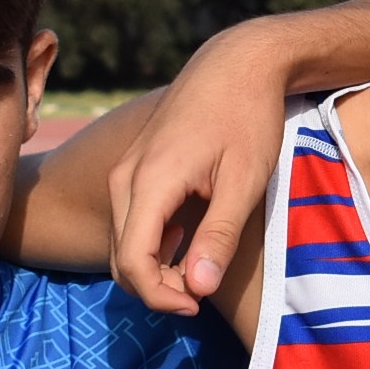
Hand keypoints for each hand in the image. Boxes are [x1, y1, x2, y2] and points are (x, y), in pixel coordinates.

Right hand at [107, 35, 285, 316]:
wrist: (236, 63)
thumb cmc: (248, 117)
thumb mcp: (244, 180)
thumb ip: (219, 235)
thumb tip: (197, 289)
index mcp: (149, 182)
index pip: (132, 264)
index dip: (161, 297)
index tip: (199, 306)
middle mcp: (124, 178)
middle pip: (121, 259)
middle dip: (157, 289)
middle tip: (203, 295)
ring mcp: (124, 170)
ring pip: (124, 242)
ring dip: (154, 269)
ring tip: (201, 270)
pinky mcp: (134, 167)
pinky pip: (131, 220)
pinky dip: (153, 245)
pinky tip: (190, 242)